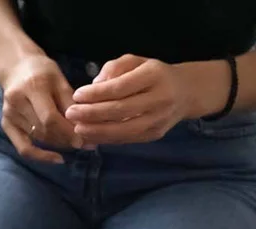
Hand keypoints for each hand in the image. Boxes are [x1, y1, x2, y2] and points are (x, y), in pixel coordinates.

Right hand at [0, 51, 80, 162]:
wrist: (16, 67)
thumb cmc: (42, 71)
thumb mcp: (60, 79)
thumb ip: (70, 102)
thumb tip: (85, 126)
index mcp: (32, 87)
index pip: (50, 118)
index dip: (68, 131)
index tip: (85, 139)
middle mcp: (17, 102)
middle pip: (45, 130)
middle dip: (67, 139)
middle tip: (86, 143)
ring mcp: (9, 115)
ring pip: (39, 138)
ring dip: (59, 144)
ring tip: (75, 143)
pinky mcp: (6, 124)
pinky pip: (24, 148)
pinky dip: (41, 156)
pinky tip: (57, 158)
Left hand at [66, 55, 225, 144]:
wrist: (185, 92)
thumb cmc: (153, 74)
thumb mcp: (136, 61)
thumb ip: (114, 68)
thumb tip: (95, 85)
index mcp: (155, 76)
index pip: (121, 87)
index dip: (97, 94)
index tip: (77, 95)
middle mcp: (160, 99)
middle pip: (121, 110)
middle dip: (92, 114)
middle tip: (70, 114)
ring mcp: (159, 119)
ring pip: (124, 130)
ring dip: (97, 131)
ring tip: (77, 128)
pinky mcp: (155, 134)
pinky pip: (128, 139)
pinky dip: (107, 139)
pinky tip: (90, 136)